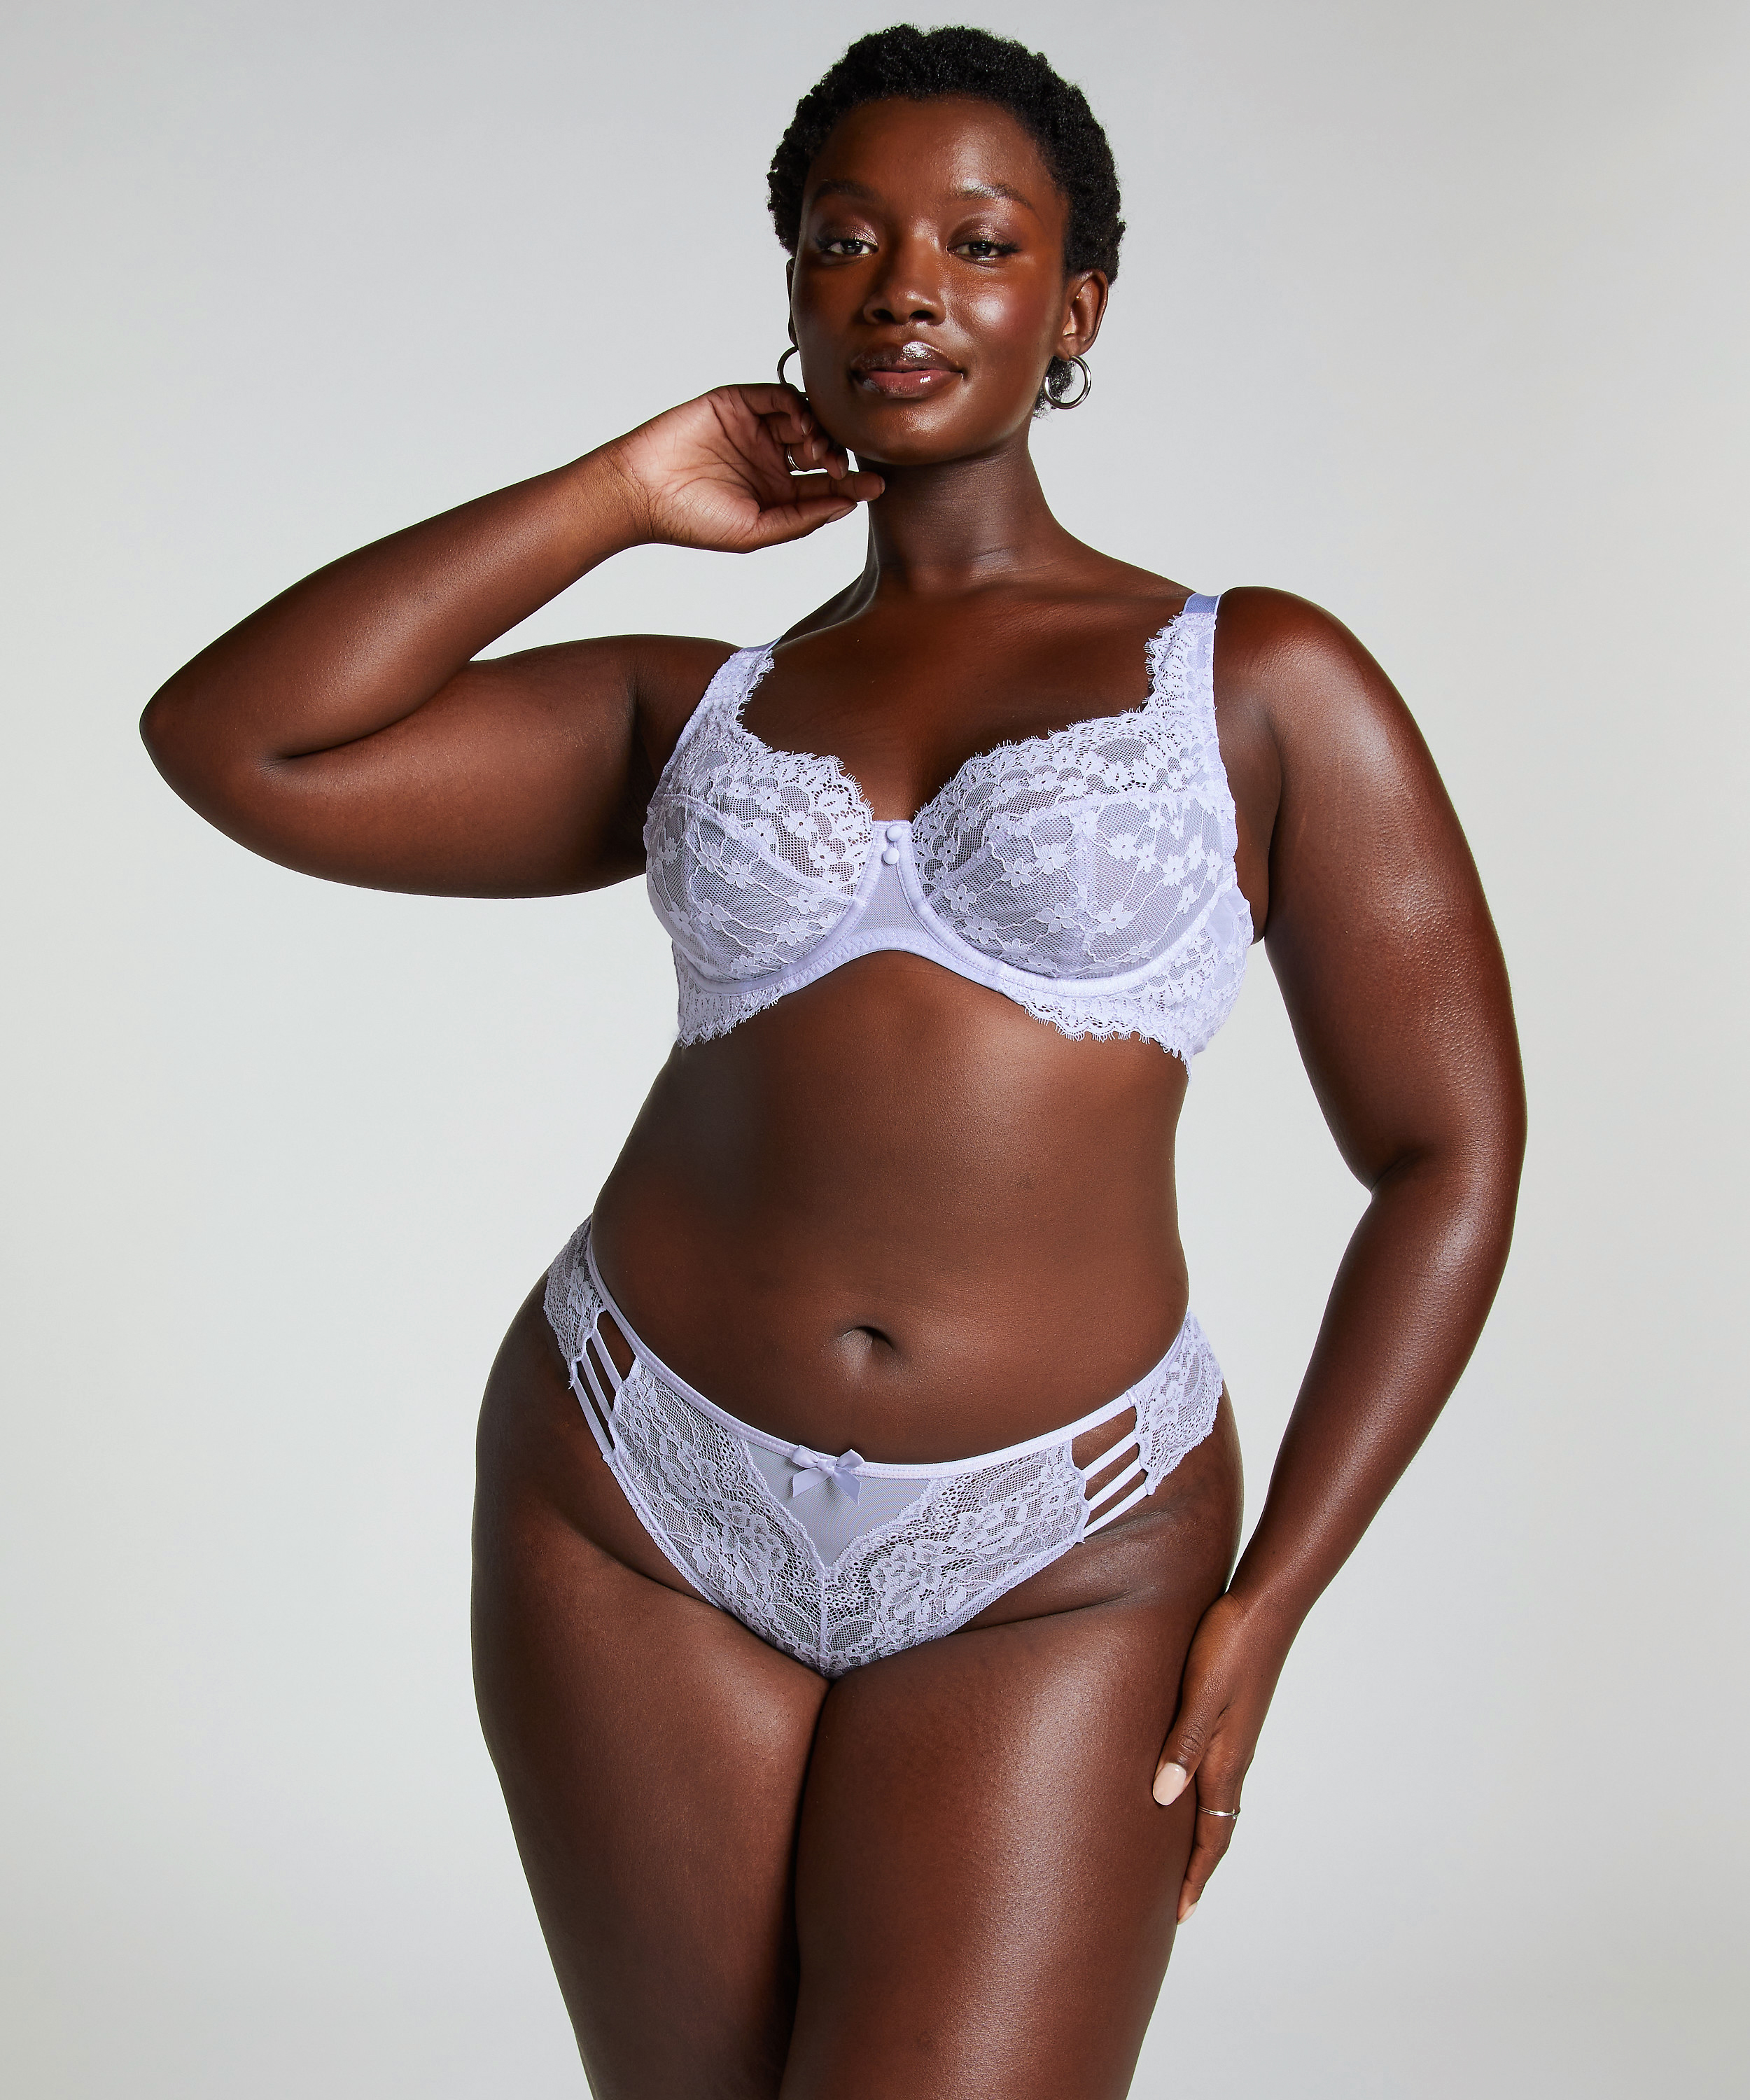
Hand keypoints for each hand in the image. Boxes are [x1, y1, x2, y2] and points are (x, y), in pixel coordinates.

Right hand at [600, 384, 883, 553]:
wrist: (641, 491)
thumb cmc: (691, 520)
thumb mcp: (754, 531)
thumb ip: (801, 519)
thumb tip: (846, 507)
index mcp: (778, 493)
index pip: (826, 486)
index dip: (852, 485)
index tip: (876, 487)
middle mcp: (772, 459)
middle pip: (823, 449)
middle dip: (839, 456)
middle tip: (840, 467)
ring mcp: (757, 429)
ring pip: (806, 420)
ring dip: (821, 432)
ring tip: (817, 451)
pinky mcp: (738, 403)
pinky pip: (778, 396)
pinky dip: (797, 405)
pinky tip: (802, 425)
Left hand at [1152, 1591, 1294, 1923]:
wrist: (1265, 1605)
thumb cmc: (1229, 1643)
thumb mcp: (1202, 1693)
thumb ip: (1183, 1744)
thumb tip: (1161, 1799)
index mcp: (1227, 1758)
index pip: (1213, 1834)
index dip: (1195, 1876)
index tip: (1180, 1915)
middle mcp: (1232, 1755)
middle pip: (1216, 1827)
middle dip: (1195, 1867)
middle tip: (1173, 1902)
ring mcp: (1234, 1736)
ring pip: (1214, 1800)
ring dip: (1196, 1834)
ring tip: (1170, 1857)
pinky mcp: (1229, 1715)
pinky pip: (1212, 1772)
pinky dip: (1197, 1797)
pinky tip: (1176, 1787)